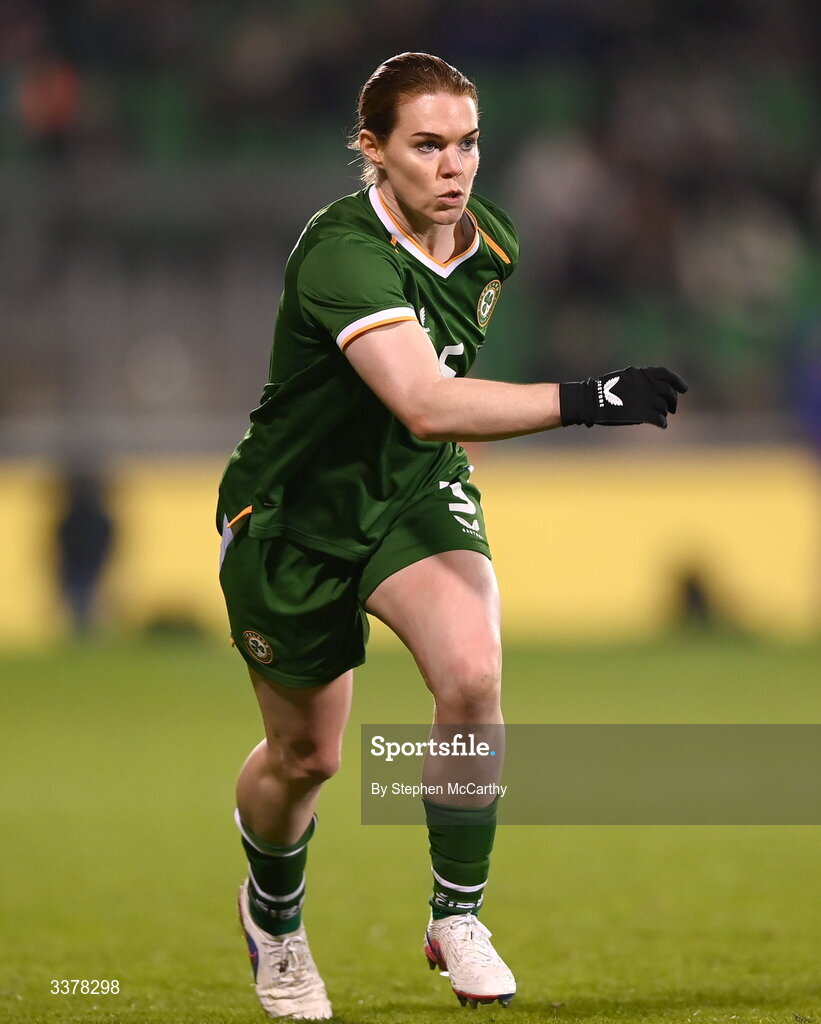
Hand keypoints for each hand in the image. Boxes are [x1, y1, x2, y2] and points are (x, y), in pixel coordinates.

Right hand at [559, 366, 687, 428]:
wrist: (592, 400)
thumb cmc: (605, 390)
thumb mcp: (625, 378)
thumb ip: (641, 381)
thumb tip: (655, 390)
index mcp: (642, 374)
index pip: (667, 375)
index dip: (678, 382)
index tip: (684, 389)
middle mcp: (647, 385)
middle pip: (669, 392)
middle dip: (673, 401)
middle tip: (673, 408)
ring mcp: (645, 399)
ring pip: (664, 407)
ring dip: (664, 413)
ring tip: (661, 417)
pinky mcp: (642, 414)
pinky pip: (659, 419)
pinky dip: (662, 423)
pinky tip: (660, 424)